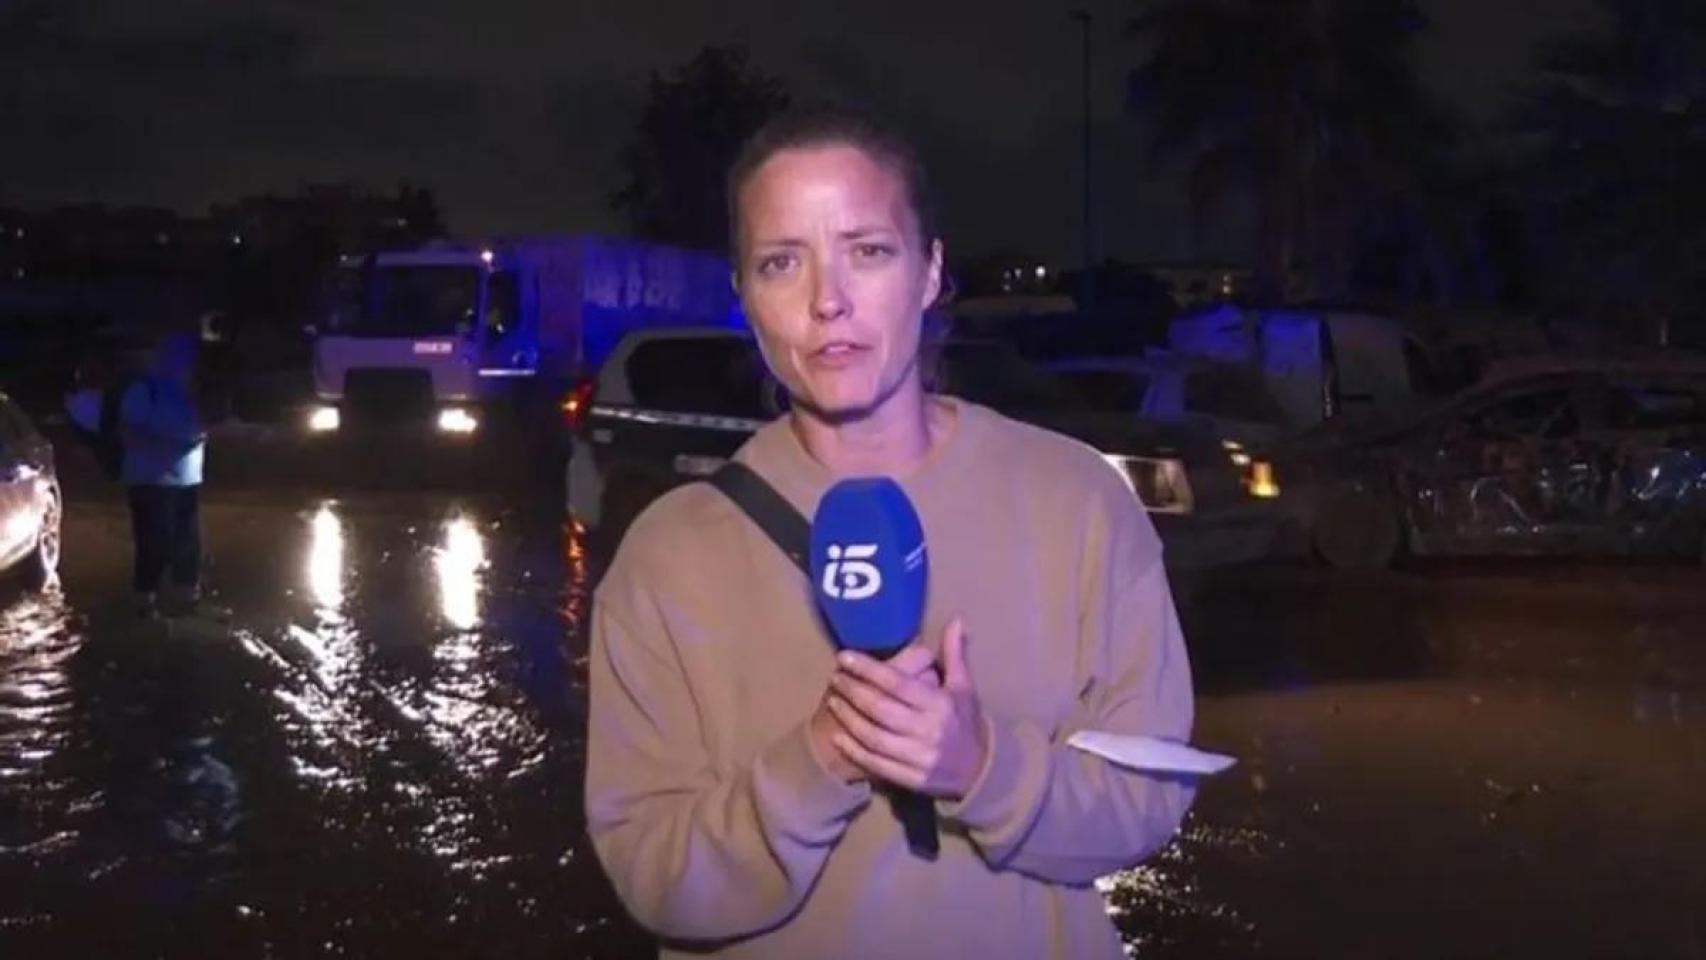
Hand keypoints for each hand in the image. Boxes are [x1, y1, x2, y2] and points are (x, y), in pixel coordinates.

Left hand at [826, 617, 988, 799]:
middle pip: (881, 709)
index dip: (868, 669)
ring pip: (874, 737)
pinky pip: (875, 763)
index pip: (897, 684)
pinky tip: (839, 735)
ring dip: (849, 718)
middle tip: (836, 676)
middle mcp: (929, 731)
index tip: (845, 656)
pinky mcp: (910, 779)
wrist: (979, 771)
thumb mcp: (964, 687)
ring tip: (833, 700)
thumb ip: (954, 654)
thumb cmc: (965, 721)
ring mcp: (918, 758)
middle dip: (853, 691)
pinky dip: (854, 750)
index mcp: (940, 705)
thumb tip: (955, 619)